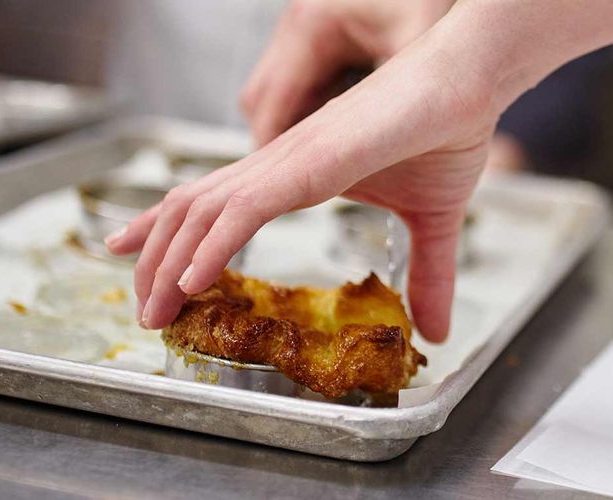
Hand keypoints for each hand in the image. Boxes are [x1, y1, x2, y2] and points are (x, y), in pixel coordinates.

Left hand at [106, 0, 612, 342]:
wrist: (467, 85)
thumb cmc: (448, 132)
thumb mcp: (432, 224)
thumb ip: (427, 276)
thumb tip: (436, 332)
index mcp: (297, 171)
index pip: (216, 201)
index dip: (172, 232)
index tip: (147, 265)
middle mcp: (279, 164)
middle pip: (191, 207)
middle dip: (156, 260)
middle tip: (145, 310)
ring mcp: (289, 161)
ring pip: (202, 210)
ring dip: (170, 261)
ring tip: (154, 308)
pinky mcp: (307, 163)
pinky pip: (243, 209)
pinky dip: (211, 246)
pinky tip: (193, 280)